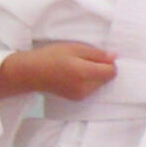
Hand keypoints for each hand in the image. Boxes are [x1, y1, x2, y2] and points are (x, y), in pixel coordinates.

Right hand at [0, 42, 116, 101]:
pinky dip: (88, 82)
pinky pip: (91, 89)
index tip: (96, 56)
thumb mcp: (74, 48)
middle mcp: (86, 87)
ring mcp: (82, 95)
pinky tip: (74, 76)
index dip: (108, 62)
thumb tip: (114, 58)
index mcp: (85, 73)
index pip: (111, 71)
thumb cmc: (51, 56)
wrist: (31, 73)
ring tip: (77, 68)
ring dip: (94, 76)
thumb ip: (96, 54)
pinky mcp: (77, 99)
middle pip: (106, 79)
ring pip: (100, 85)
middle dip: (100, 69)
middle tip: (83, 60)